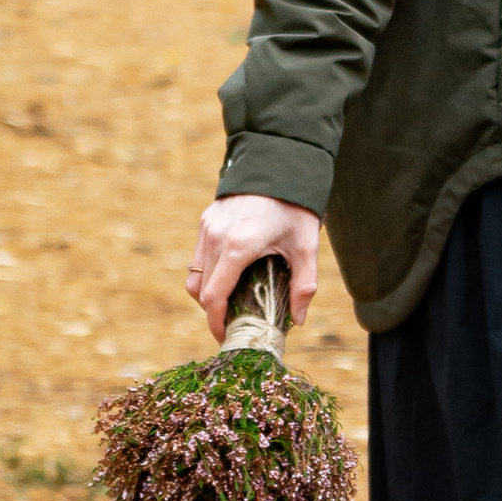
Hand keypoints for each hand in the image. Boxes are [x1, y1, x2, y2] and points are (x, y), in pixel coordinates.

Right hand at [186, 194, 322, 351]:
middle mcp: (216, 238)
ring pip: (195, 275)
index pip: (213, 297)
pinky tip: (229, 277)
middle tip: (233, 326)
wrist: (280, 164)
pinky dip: (207, 273)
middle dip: (213, 313)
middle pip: (201, 290)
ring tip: (230, 303)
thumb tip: (298, 320)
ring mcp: (208, 228)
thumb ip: (303, 285)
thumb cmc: (295, 208)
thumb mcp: (306, 247)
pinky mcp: (207, 220)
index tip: (226, 337)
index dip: (216, 322)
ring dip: (207, 294)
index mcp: (238, 247)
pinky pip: (198, 256)